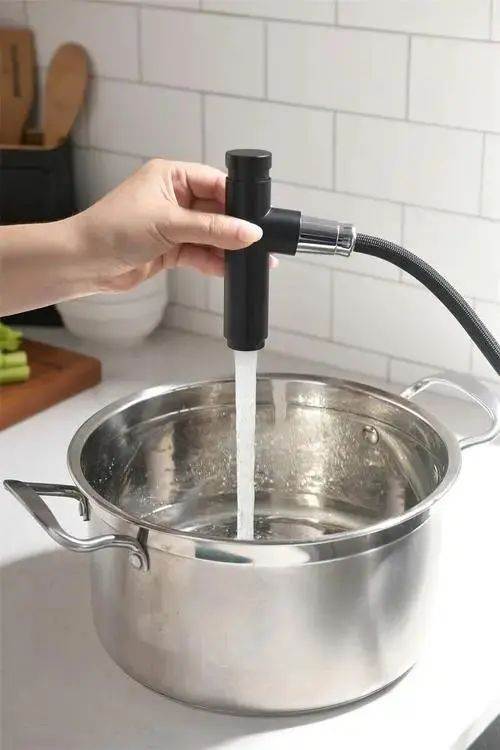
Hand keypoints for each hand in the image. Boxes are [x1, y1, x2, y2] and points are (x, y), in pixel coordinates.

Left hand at [71, 159, 262, 291]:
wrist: (84, 262)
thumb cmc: (112, 229)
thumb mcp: (169, 224)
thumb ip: (212, 229)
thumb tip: (249, 231)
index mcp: (170, 176)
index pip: (215, 182)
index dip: (237, 199)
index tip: (256, 216)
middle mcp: (173, 197)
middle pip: (216, 210)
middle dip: (235, 227)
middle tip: (258, 242)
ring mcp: (172, 225)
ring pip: (210, 235)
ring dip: (227, 248)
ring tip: (252, 260)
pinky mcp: (170, 249)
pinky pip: (200, 254)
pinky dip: (213, 262)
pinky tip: (229, 269)